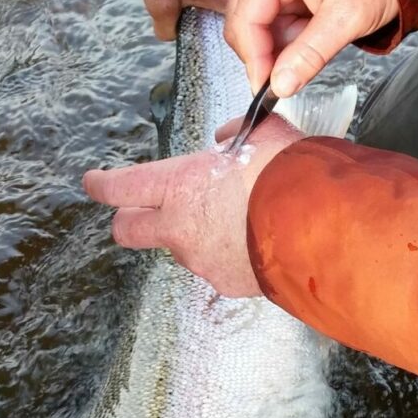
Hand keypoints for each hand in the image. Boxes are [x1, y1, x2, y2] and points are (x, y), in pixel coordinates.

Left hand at [84, 115, 299, 295]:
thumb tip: (228, 138)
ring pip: (180, 248)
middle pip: (128, 230)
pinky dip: (226, 253)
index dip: (100, 185)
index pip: (120, 188)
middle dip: (127, 220)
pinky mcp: (227, 284)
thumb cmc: (292, 176)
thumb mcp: (266, 135)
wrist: (325, 229)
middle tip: (140, 210)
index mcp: (179, 187)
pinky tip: (254, 239)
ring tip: (231, 218)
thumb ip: (239, 133)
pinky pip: (216, 265)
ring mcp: (201, 262)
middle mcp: (179, 229)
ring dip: (192, 234)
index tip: (93, 182)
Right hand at [224, 0, 399, 95]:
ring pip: (250, 24)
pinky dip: (283, 32)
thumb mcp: (348, 17)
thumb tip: (280, 86)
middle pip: (242, 23)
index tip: (268, 91)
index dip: (255, 60)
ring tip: (313, 34)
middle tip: (297, 69)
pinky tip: (306, 26)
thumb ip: (311, 54)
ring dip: (278, 42)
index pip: (245, 20)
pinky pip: (263, 17)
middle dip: (267, 52)